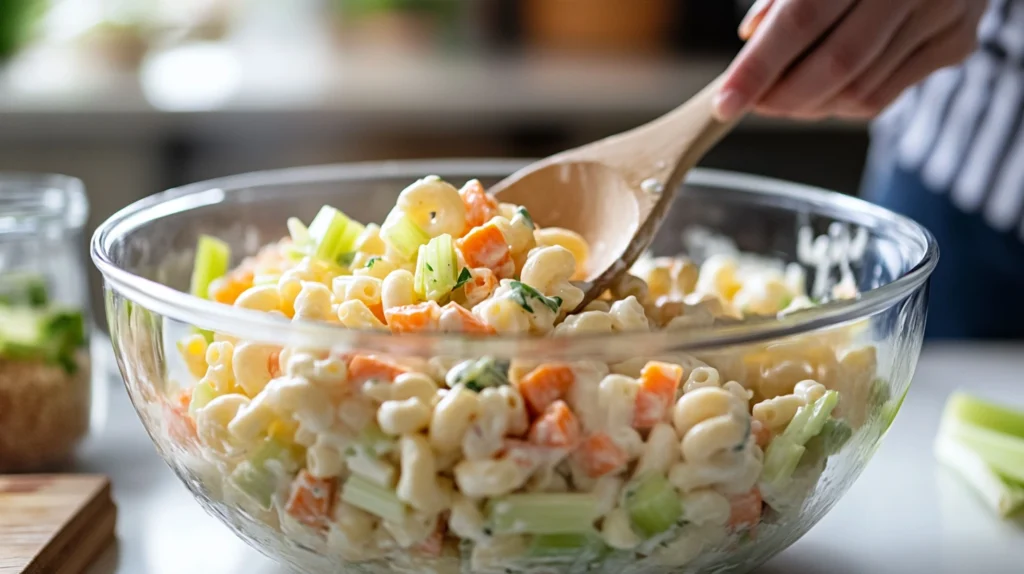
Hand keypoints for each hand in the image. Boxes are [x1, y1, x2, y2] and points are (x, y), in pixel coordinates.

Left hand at [714, 0, 985, 120]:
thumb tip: (752, 39)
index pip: (802, 19)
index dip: (758, 68)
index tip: (724, 103)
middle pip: (836, 64)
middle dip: (783, 96)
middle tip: (753, 104)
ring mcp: (943, 14)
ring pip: (860, 90)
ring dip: (809, 105)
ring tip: (784, 96)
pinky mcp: (956, 43)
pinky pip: (883, 98)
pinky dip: (841, 105)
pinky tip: (823, 92)